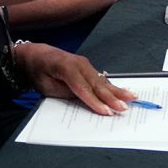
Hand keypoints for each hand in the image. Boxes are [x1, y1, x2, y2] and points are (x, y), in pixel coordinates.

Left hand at [15, 43, 136, 115]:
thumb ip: (64, 93)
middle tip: (124, 107)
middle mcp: (79, 63)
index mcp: (66, 67)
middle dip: (111, 97)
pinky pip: (101, 78)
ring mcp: (85, 64)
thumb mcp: (45, 86)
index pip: (82, 88)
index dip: (95, 101)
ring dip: (117, 91)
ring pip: (102, 80)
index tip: (106, 112)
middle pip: (97, 84)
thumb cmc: (39, 71)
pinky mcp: (88, 67)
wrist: (35, 55)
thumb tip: (82, 100)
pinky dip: (112, 86)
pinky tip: (123, 91)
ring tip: (132, 97)